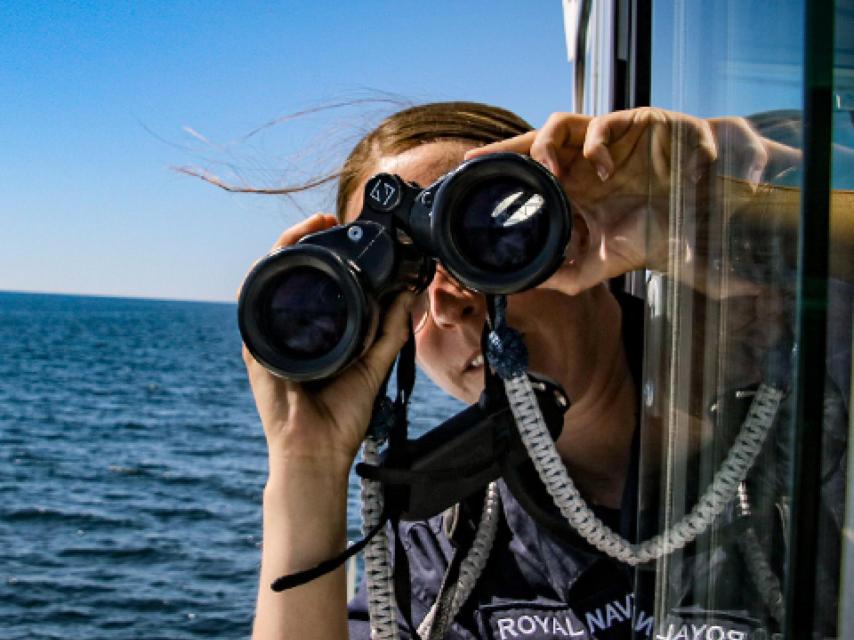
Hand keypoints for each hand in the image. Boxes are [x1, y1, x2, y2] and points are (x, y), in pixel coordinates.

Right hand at [242, 213, 413, 479]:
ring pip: (265, 281)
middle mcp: (287, 329)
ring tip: (303, 229)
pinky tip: (276, 259)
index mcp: (313, 331)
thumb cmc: (340, 417)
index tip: (340, 227)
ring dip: (281, 249)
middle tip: (322, 219)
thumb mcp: (372, 363)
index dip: (321, 249)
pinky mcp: (255, 349)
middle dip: (299, 239)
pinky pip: (250, 305)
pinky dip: (260, 279)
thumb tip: (407, 292)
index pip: (313, 280)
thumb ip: (389, 329)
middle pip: (287, 273)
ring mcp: (268, 337)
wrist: (317, 453)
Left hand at [467, 108, 743, 293]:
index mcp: (572, 184)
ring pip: (562, 124)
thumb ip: (568, 274)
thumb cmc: (647, 235)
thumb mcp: (601, 262)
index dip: (501, 165)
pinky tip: (602, 171)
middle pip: (535, 142)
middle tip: (484, 160)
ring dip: (546, 143)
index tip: (469, 171)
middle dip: (508, 148)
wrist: (695, 222)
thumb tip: (533, 284)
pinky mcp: (633, 125)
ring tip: (549, 169)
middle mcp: (582, 160)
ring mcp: (605, 141)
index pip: (528, 168)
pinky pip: (603, 125)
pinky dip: (597, 146)